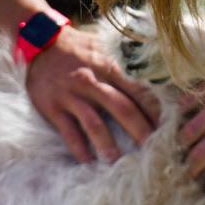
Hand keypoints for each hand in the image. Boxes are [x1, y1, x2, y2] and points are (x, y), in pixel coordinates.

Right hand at [26, 26, 158, 162]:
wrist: (40, 42)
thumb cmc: (77, 48)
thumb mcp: (103, 50)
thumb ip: (122, 69)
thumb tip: (149, 86)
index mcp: (108, 68)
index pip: (136, 91)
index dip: (152, 111)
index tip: (164, 127)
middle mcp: (91, 82)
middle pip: (121, 108)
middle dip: (139, 130)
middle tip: (152, 149)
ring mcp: (71, 96)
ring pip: (94, 124)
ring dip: (108, 146)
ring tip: (119, 163)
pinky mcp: (52, 108)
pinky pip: (68, 132)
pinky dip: (79, 149)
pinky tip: (88, 162)